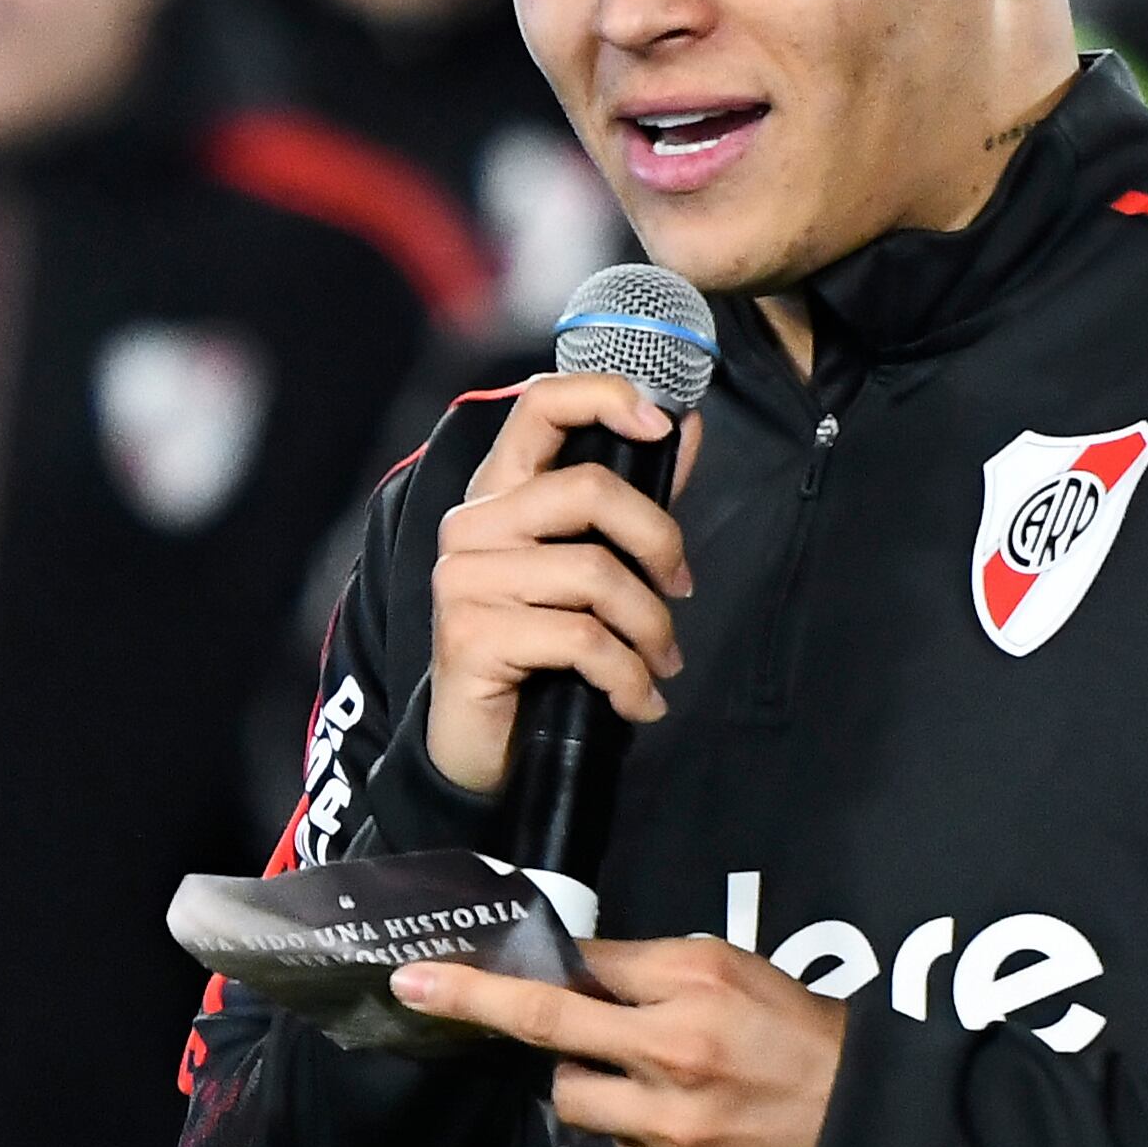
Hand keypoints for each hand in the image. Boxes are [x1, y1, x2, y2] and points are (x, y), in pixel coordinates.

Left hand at [392, 937, 845, 1146]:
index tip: (430, 967)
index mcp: (695, 985)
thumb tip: (574, 970)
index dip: (501, 966)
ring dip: (585, 1084)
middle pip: (548, 1027)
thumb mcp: (739, 974)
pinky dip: (632, 1134)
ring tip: (639, 1080)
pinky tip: (681, 1128)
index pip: (578, 966)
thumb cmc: (806, 1039)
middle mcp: (674, 1050)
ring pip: (571, 1099)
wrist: (870, 1135)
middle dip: (477, 1005)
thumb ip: (653, 971)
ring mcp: (666, 1124)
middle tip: (417, 990)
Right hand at [425, 374, 700, 797]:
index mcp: (499, 494)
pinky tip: (639, 701)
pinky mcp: (470, 635)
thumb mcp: (588, 570)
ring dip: (650, 628)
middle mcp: (471, 525)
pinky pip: (582, 641)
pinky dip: (628, 677)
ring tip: (661, 662)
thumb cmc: (541, 653)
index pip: (540, 405)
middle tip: (682, 590)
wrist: (482, 749)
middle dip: (658, 542)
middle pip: (588, 490)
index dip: (606, 397)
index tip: (662, 426)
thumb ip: (630, 501)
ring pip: (594, 575)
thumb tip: (683, 425)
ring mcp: (464, 579)